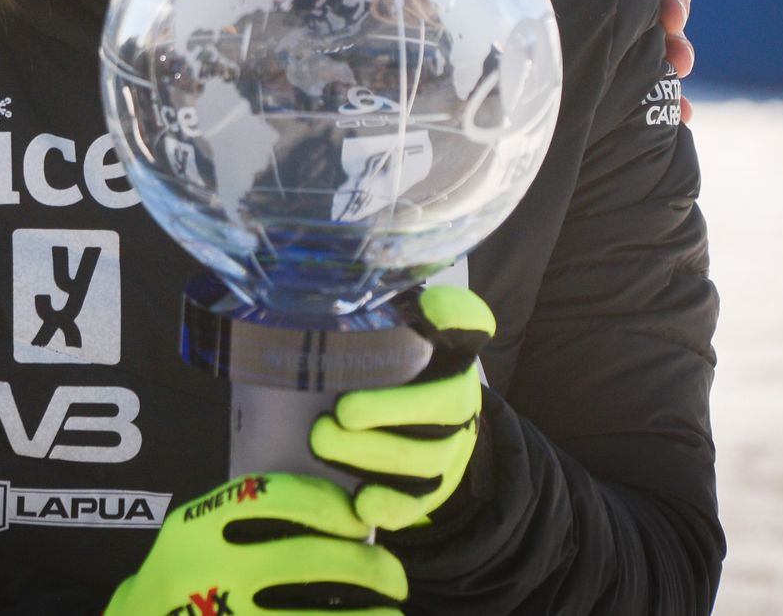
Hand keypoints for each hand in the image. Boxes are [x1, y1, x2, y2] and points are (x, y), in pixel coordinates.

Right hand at [103, 473, 405, 615]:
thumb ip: (246, 519)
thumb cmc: (182, 581)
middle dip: (366, 565)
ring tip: (391, 611)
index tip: (358, 522)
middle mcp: (206, 572)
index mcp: (196, 527)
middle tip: (393, 576)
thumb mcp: (195, 535)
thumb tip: (343, 518)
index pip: (275, 496)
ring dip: (367, 614)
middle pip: (308, 558)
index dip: (329, 504)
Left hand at [309, 285, 493, 531]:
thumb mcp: (379, 333)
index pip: (467, 322)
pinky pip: (417, 503)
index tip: (432, 311)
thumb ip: (365, 309)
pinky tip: (360, 500)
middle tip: (340, 411)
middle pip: (441, 407)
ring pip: (424, 459)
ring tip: (322, 441)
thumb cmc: (383, 372)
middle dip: (389, 410)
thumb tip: (315, 278)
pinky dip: (390, 504)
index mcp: (447, 352)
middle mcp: (457, 397)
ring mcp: (448, 447)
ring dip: (372, 453)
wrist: (416, 434)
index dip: (457, 317)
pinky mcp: (430, 490)